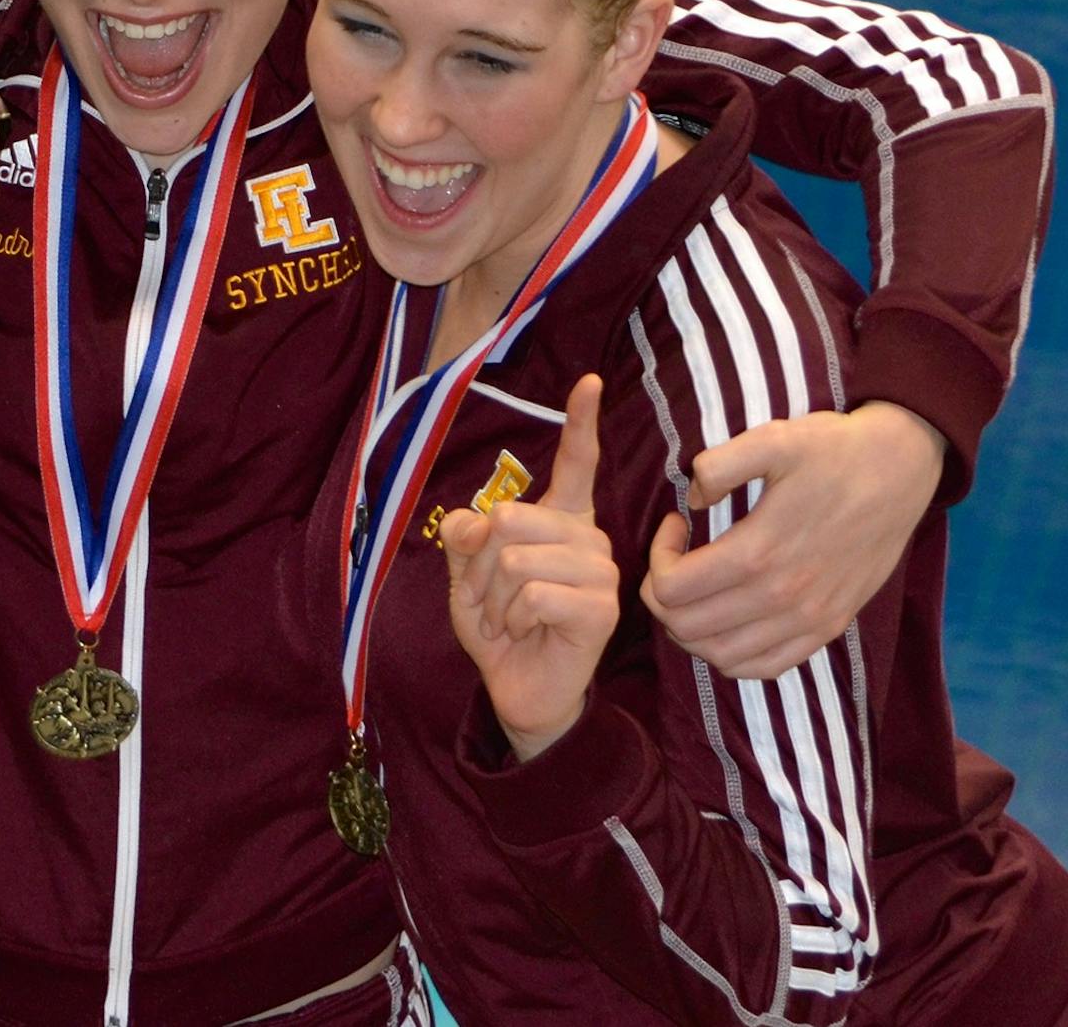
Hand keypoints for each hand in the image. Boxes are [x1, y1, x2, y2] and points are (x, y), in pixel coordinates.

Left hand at [442, 373, 619, 761]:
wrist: (517, 686)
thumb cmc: (498, 624)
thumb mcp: (466, 573)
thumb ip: (465, 536)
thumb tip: (474, 521)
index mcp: (560, 519)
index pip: (577, 462)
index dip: (582, 421)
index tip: (590, 381)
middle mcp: (588, 537)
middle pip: (509, 518)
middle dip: (479, 567)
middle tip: (491, 600)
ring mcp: (601, 572)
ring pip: (516, 558)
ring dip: (493, 598)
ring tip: (509, 620)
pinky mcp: (603, 609)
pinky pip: (535, 593)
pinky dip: (513, 618)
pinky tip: (527, 633)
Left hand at [641, 401, 944, 680]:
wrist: (901, 471)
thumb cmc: (833, 451)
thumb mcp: (772, 438)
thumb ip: (718, 465)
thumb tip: (692, 501)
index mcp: (758, 553)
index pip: (672, 588)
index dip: (657, 557)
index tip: (675, 524)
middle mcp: (782, 599)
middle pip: (687, 629)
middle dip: (663, 594)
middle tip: (676, 556)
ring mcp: (809, 621)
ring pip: (721, 656)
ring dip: (691, 627)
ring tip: (698, 585)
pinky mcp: (829, 628)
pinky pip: (765, 667)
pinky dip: (732, 653)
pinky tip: (729, 615)